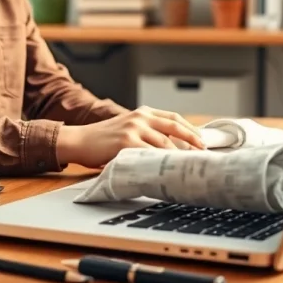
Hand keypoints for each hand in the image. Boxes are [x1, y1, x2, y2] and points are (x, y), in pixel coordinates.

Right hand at [56, 106, 205, 168]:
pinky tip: (168, 170)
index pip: (173, 118)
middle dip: (192, 140)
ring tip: (188, 165)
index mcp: (143, 112)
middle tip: (204, 152)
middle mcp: (140, 117)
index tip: (202, 141)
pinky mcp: (126, 142)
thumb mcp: (127, 129)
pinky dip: (161, 162)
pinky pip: (150, 153)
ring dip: (179, 156)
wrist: (79, 141)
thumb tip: (172, 148)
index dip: (190, 129)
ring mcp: (134, 128)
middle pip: (175, 126)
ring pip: (165, 143)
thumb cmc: (103, 139)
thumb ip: (147, 133)